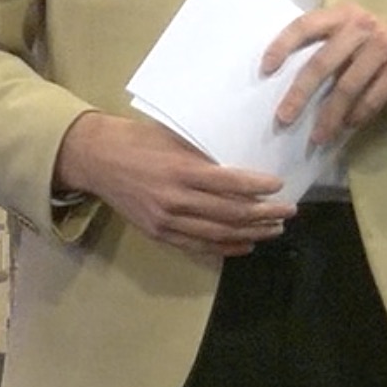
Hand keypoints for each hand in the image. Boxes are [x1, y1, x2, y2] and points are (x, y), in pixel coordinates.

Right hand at [54, 113, 294, 259]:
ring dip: (251, 234)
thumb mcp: (173, 138)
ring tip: (274, 230)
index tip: (279, 185)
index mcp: (181, 170)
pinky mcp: (159, 233)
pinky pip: (198, 245)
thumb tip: (239, 168)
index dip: (258, 187)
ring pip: (219, 233)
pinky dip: (225, 247)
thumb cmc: (138, 141)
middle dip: (264, 215)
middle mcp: (176, 200)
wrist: (98, 160)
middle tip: (288, 212)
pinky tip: (245, 245)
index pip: (230, 184)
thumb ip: (203, 156)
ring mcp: (167, 221)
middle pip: (230, 213)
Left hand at [265, 6, 386, 148]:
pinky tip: (348, 127)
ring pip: (346, 87)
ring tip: (317, 137)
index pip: (305, 24)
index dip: (283, 45)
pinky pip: (371, 99)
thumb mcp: (356, 34)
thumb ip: (328, 46)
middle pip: (322, 63)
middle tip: (283, 118)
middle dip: (299, 94)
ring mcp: (384, 46)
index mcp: (343, 14)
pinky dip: (357, 116)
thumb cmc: (382, 44)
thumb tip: (287, 81)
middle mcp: (362, 25)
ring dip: (329, 117)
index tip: (265, 69)